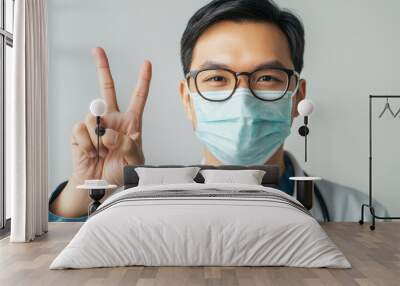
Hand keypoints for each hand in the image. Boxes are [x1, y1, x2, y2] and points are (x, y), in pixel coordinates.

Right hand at [71, 47, 151, 185]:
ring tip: (102, 153)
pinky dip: (87, 144)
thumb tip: (109, 133)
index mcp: (130, 122)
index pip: (138, 98)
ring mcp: (95, 125)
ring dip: (98, 138)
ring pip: (92, 117)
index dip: (143, 81)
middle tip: (98, 50)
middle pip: (107, 89)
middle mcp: (112, 119)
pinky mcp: (80, 134)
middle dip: (102, 68)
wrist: (101, 184)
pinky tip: (91, 153)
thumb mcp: (135, 160)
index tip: (146, 64)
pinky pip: (80, 130)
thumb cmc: (122, 171)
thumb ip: (128, 145)